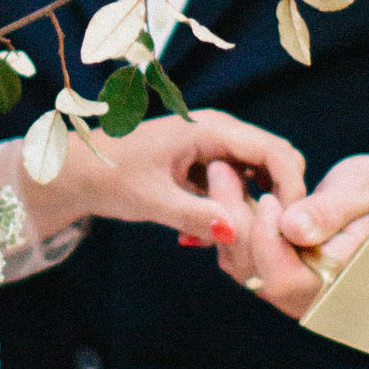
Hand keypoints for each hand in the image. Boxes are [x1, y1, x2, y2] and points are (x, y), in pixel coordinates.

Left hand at [18, 106, 308, 248]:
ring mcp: (212, 145)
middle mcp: (217, 131)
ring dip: (255, 207)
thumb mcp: (150, 200)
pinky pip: (236, 183)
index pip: (273, 151)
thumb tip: (235, 232)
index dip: (291, 187)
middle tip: (269, 239)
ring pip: (257, 175)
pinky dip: (233, 207)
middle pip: (274, 161)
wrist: (76, 171)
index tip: (292, 225)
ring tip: (234, 238)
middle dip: (279, 199)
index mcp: (209, 129)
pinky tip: (210, 233)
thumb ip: (194, 214)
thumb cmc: (108, 176)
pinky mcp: (204, 162)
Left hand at [208, 153, 368, 323]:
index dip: (266, 241)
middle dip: (233, 219)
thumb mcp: (367, 196)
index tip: (268, 197)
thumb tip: (290, 228)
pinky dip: (233, 222)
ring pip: (241, 264)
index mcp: (338, 282)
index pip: (283, 279)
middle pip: (253, 272)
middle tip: (222, 168)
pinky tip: (231, 188)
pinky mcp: (280, 272)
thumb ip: (329, 213)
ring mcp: (292, 289)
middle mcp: (310, 296)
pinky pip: (244, 256)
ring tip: (223, 170)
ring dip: (227, 218)